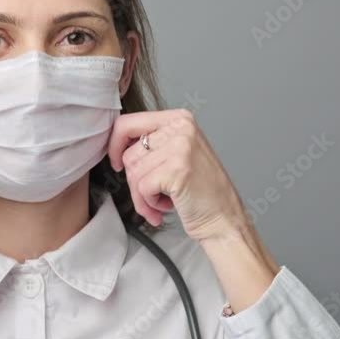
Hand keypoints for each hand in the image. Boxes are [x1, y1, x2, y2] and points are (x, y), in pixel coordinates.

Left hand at [107, 109, 247, 241]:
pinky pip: (142, 188)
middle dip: (134, 182)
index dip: (114, 146)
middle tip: (152, 195)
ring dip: (142, 196)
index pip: (127, 123)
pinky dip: (149, 204)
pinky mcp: (177, 169)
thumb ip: (152, 143)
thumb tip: (116, 143)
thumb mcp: (178, 153)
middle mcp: (181, 128)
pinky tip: (168, 206)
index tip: (116, 162)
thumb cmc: (200, 192)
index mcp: (179, 119)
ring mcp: (180, 147)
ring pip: (133, 173)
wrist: (224, 219)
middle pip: (129, 154)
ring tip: (162, 201)